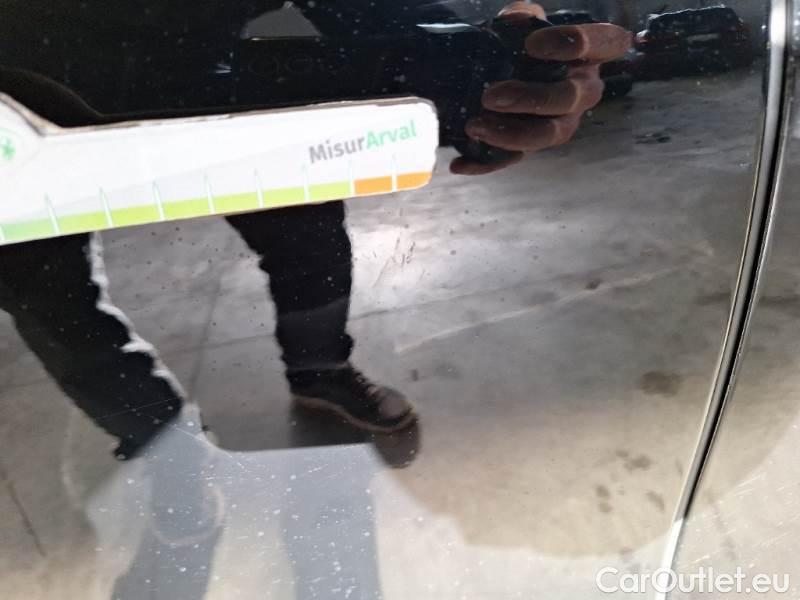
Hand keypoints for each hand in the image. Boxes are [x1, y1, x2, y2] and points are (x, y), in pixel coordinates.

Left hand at [451, 2, 631, 174]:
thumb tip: (516, 20)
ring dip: (510, 134)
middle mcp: (583, 91)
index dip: (575, 44)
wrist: (505, 74)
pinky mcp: (533, 145)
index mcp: (590, 54)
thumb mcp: (523, 25)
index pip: (606, 43)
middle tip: (490, 96)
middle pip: (568, 98)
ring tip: (474, 127)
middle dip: (530, 99)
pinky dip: (485, 164)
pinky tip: (460, 164)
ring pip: (547, 135)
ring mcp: (562, 123)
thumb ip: (520, 18)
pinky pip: (513, 158)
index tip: (532, 45)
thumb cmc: (524, 45)